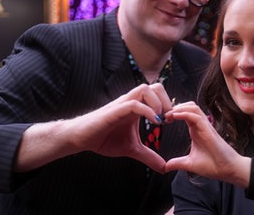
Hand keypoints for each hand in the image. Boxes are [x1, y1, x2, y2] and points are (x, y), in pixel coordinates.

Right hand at [16, 83, 172, 173]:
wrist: (81, 139)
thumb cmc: (104, 139)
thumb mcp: (132, 149)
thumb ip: (149, 156)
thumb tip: (164, 168)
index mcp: (137, 107)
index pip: (159, 94)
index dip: (169, 105)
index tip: (172, 121)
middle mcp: (132, 102)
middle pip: (156, 86)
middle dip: (167, 100)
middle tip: (168, 119)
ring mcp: (123, 104)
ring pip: (145, 89)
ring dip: (157, 103)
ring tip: (160, 120)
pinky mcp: (115, 110)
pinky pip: (134, 103)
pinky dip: (147, 111)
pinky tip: (153, 123)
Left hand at [164, 102, 250, 187]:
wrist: (227, 170)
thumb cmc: (213, 165)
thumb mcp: (190, 164)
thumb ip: (178, 163)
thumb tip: (165, 167)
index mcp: (196, 131)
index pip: (185, 114)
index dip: (173, 113)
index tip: (163, 120)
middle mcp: (200, 126)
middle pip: (189, 106)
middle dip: (175, 107)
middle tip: (164, 115)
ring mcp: (205, 127)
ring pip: (193, 107)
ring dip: (179, 108)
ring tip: (168, 115)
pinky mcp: (209, 130)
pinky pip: (196, 116)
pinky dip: (185, 114)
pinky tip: (175, 117)